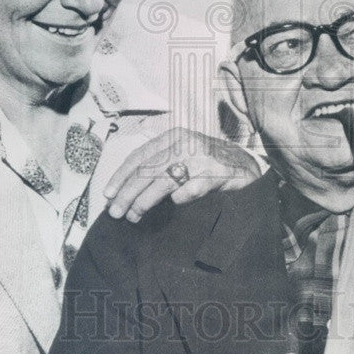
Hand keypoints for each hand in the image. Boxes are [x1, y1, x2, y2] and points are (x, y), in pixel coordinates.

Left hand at [104, 128, 261, 220]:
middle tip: (115, 212)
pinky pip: (186, 192)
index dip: (121, 175)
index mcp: (174, 136)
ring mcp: (200, 159)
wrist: (246, 166)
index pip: (140, 156)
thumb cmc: (207, 161)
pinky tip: (174, 205)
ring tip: (133, 217)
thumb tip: (125, 188)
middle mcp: (186, 143)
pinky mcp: (213, 175)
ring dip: (144, 202)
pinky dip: (177, 200)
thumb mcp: (183, 153)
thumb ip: (160, 163)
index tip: (108, 194)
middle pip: (147, 170)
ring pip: (162, 182)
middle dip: (127, 193)